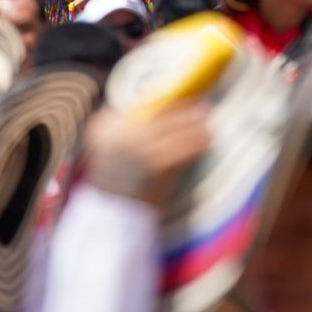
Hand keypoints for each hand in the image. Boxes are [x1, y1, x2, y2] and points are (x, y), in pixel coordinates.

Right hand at [83, 104, 210, 207]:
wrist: (111, 214)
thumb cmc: (114, 182)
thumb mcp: (107, 150)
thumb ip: (122, 130)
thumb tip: (160, 109)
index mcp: (103, 127)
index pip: (139, 106)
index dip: (165, 100)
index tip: (183, 97)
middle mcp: (117, 133)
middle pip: (159, 115)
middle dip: (185, 110)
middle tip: (204, 108)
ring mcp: (135, 148)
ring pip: (173, 129)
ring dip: (195, 125)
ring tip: (209, 125)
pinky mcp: (154, 163)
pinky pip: (181, 148)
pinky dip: (197, 143)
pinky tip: (207, 141)